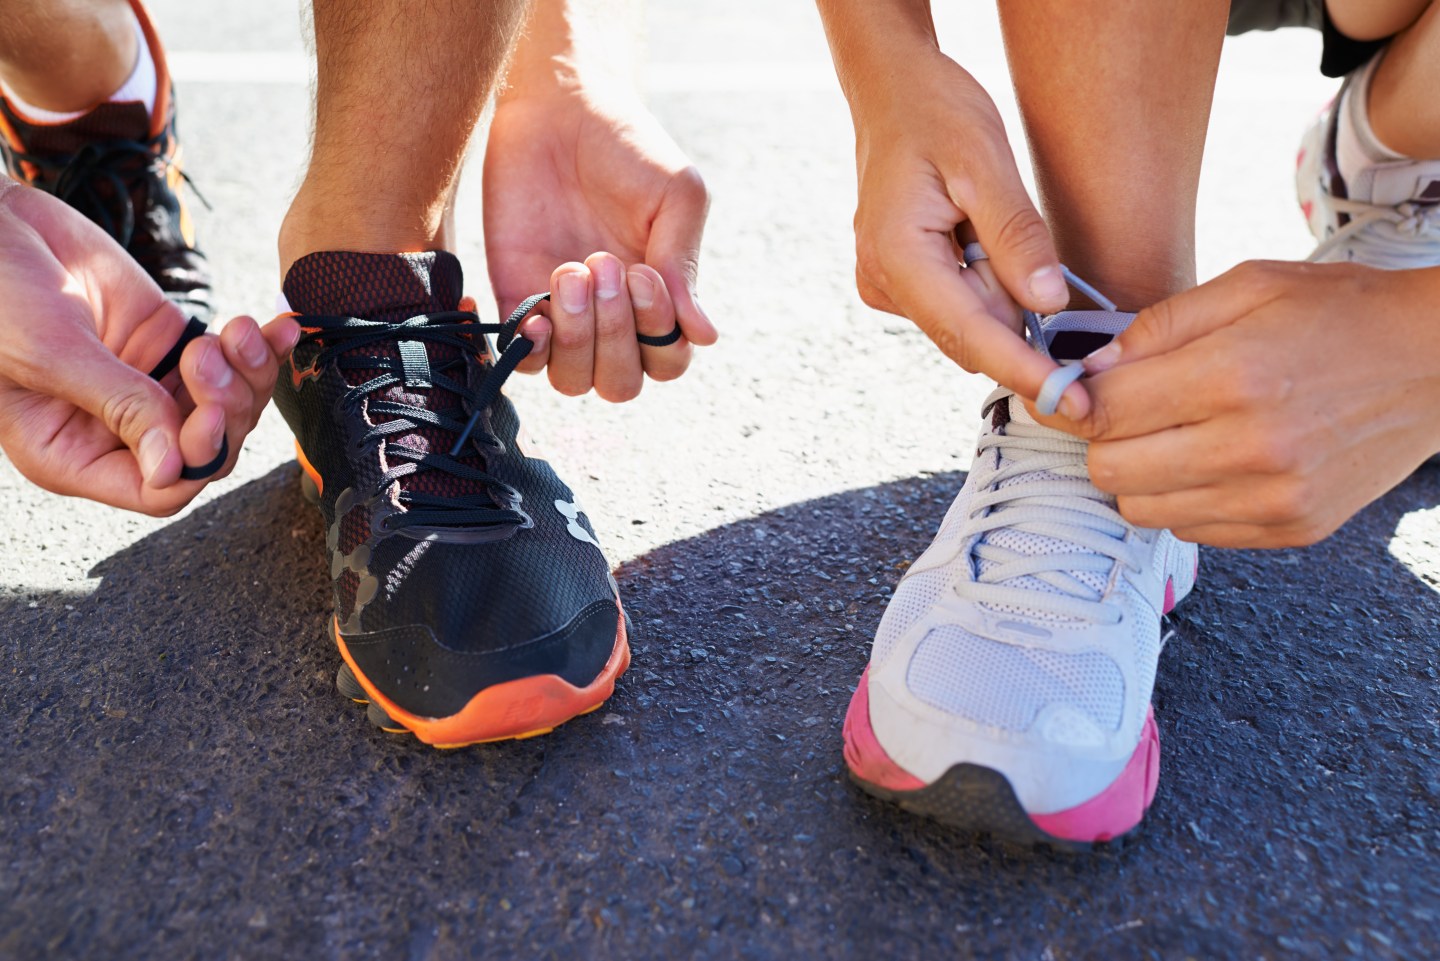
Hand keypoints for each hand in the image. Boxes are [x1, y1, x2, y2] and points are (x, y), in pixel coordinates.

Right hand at [0, 183, 298, 515]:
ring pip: (230, 409)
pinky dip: (262, 347)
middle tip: (207, 354)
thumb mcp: (52, 353)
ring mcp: (150, 387)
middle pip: (206, 451)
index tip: (208, 415)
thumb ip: (118, 405)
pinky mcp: (172, 344)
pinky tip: (279, 328)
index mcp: (73, 453)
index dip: (194, 461)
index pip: (157, 491)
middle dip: (226, 409)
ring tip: (234, 330)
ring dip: (248, 374)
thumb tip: (171, 471)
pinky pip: (233, 362)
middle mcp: (117, 431)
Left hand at [483, 71, 714, 401]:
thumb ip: (683, 265)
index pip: (668, 361)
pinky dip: (529, 348)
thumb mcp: (676, 197)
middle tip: (604, 265)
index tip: (644, 273)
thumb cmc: (629, 148)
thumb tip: (705, 335)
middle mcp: (613, 319)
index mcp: (660, 301)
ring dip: (576, 337)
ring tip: (571, 269)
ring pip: (573, 380)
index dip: (658, 334)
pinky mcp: (517, 298)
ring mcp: (564, 314)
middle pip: (621, 384)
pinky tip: (538, 310)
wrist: (559, 107)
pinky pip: (521, 359)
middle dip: (616, 336)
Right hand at [837, 40, 1076, 405]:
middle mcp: (882, 283)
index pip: (970, 334)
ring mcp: (886, 286)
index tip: (1072, 403)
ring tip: (983, 221)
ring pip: (967, 321)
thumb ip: (1016, 237)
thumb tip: (1048, 305)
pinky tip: (976, 236)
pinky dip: (984, 284)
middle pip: (970, 335)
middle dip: (1016, 316)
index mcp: (896, 257)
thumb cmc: (935, 112)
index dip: (1024, 370)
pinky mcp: (898, 283)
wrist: (891, 90)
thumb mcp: (986, 163)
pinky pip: (956, 303)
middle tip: (1022, 243)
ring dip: (999, 291)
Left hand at [1039, 261, 1439, 546]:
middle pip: (1110, 471)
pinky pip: (1193, 530)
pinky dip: (1184, 499)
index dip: (1072, 401)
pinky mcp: (1292, 528)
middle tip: (1124, 414)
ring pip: (1142, 509)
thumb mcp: (1248, 285)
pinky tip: (1212, 461)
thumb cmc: (1340, 313)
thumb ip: (1157, 326)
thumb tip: (1088, 369)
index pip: (1104, 411)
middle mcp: (1251, 447)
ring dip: (1139, 475)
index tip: (1068, 393)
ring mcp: (1274, 497)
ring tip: (1173, 435)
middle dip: (1102, 440)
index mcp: (1233, 375)